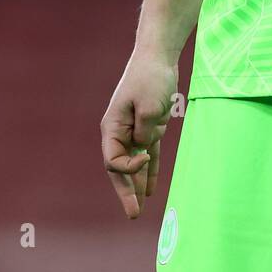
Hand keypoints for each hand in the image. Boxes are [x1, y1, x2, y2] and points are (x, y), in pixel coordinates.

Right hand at [100, 54, 177, 218]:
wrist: (158, 57)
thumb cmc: (150, 78)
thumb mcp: (150, 106)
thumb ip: (145, 131)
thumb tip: (144, 147)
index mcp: (112, 127)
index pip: (114, 160)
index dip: (129, 167)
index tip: (146, 154)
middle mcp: (120, 132)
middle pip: (120, 169)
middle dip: (126, 192)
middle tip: (133, 215)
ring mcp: (134, 130)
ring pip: (134, 164)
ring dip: (137, 186)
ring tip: (138, 209)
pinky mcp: (150, 127)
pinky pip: (148, 154)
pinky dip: (150, 171)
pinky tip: (151, 189)